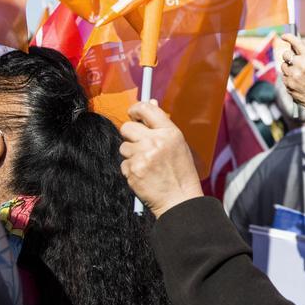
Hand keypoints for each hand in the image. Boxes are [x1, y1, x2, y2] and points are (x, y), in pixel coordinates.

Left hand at [120, 100, 202, 218]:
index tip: (133, 114)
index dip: (135, 109)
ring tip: (147, 165)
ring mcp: (143, 156)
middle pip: (127, 127)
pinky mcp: (133, 170)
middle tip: (140, 146)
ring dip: (131, 155)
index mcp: (170, 133)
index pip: (146, 109)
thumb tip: (150, 103)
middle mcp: (156, 142)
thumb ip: (162, 125)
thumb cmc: (181, 173)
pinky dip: (131, 169)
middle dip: (130, 136)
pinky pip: (123, 163)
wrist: (179, 200)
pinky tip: (144, 175)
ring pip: (123, 147)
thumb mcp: (177, 145)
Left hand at [279, 33, 304, 111]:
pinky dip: (289, 77)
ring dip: (289, 67)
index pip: (295, 42)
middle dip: (289, 56)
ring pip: (283, 66)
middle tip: (293, 59)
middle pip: (286, 54)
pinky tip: (298, 82)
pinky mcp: (288, 84)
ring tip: (299, 74)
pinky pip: (284, 76)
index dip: (288, 37)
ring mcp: (293, 76)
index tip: (284, 36)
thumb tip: (300, 42)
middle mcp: (300, 66)